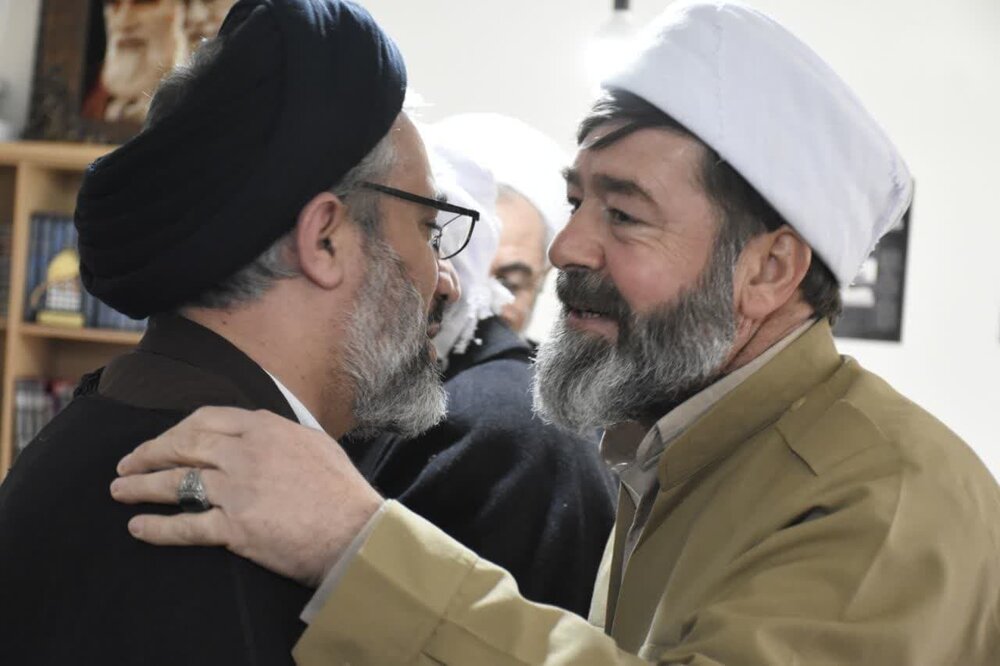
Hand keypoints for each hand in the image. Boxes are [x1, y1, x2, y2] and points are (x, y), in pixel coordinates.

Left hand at [110, 407, 382, 587]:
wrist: (356, 531)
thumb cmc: (340, 490)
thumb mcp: (313, 442)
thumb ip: (278, 434)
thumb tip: (255, 430)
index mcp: (264, 428)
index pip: (206, 419)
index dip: (176, 429)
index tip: (163, 440)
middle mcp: (245, 453)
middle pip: (183, 446)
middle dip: (149, 454)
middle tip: (128, 464)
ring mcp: (237, 490)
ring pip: (176, 483)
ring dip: (142, 486)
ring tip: (119, 491)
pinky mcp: (235, 527)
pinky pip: (185, 526)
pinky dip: (157, 528)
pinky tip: (138, 528)